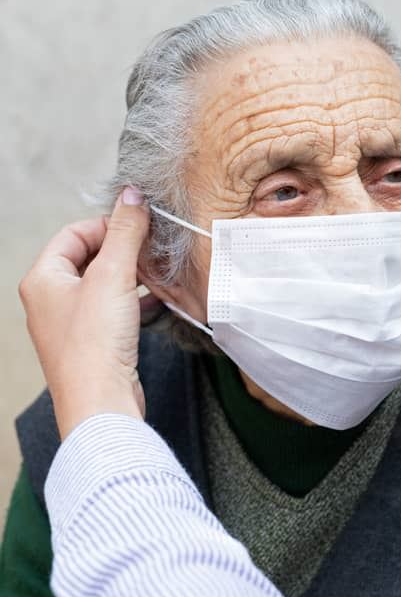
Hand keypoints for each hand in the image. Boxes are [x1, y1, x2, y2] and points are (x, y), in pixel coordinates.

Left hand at [19, 188, 149, 438]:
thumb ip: (125, 232)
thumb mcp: (113, 276)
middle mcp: (51, 300)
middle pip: (89, 258)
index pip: (74, 233)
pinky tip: (159, 303)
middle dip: (124, 250)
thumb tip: (132, 195)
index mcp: (43, 279)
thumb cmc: (95, 344)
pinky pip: (114, 310)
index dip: (108, 224)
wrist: (101, 401)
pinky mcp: (94, 343)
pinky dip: (136, 301)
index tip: (140, 226)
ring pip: (104, 285)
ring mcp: (71, 323)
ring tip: (160, 273)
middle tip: (154, 248)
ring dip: (133, 276)